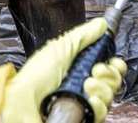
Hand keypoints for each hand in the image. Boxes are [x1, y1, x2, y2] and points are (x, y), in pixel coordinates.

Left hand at [2, 18, 126, 122]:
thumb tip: (101, 24)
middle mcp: (82, 86)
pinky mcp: (83, 118)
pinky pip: (101, 112)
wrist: (23, 102)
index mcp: (78, 67)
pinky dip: (96, 104)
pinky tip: (87, 99)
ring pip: (108, 96)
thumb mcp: (60, 47)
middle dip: (108, 73)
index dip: (114, 64)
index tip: (112, 60)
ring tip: (85, 84)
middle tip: (94, 70)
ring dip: (100, 88)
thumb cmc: (34, 76)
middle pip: (112, 80)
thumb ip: (83, 35)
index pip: (107, 66)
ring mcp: (83, 103)